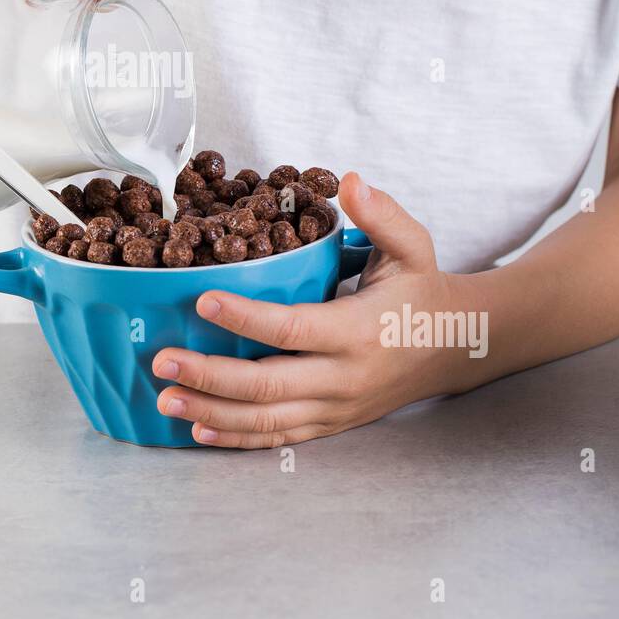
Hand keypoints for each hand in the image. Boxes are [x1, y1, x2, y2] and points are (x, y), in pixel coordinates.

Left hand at [154, 173, 475, 447]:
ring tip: (164, 399)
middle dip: (209, 376)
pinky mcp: (330, 424)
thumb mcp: (413, 248)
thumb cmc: (422, 292)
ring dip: (211, 412)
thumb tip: (352, 180)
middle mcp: (343, 377)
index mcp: (358, 331)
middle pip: (268, 386)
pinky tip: (197, 428)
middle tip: (161, 360)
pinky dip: (236, 438)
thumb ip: (382, 215)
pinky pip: (278, 437)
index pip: (292, 328)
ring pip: (266, 420)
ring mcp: (335, 408)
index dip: (245, 318)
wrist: (457, 349)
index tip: (203, 300)